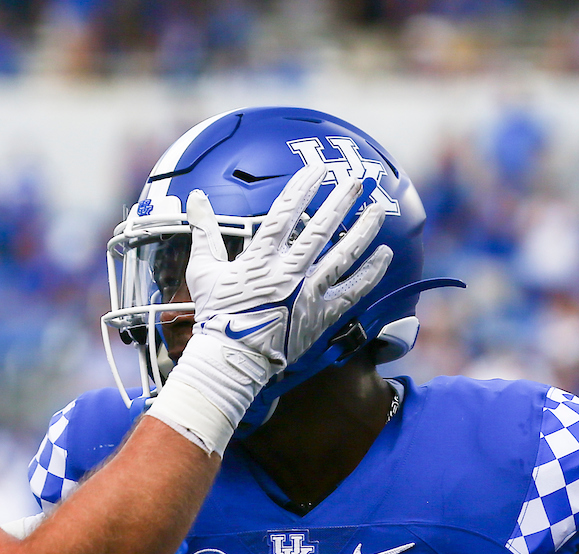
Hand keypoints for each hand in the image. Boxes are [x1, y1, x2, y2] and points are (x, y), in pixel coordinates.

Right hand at [184, 163, 391, 370]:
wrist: (231, 359)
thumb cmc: (215, 314)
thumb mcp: (202, 271)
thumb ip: (203, 232)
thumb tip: (195, 197)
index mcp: (259, 260)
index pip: (284, 215)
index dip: (301, 189)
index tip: (316, 170)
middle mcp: (287, 273)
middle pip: (320, 230)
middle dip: (340, 202)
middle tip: (358, 180)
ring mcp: (307, 295)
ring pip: (342, 256)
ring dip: (362, 231)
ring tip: (377, 210)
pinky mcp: (321, 316)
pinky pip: (351, 291)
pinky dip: (370, 273)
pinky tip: (384, 254)